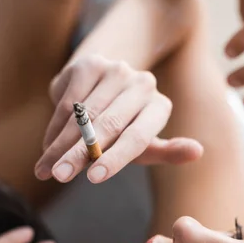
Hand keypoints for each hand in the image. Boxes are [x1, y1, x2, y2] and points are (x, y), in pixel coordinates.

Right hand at [35, 55, 202, 183]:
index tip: (93, 178)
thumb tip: (198, 151)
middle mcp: (142, 84)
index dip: (115, 158)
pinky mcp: (90, 64)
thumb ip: (167, 151)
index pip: (138, 137)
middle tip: (59, 176)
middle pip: (107, 126)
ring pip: (83, 115)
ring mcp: (116, 70)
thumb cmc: (126, 127)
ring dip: (60, 144)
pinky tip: (45, 148)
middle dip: (79, 154)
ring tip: (45, 169)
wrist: (105, 88)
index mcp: (159, 107)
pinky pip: (68, 101)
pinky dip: (54, 127)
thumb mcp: (145, 143)